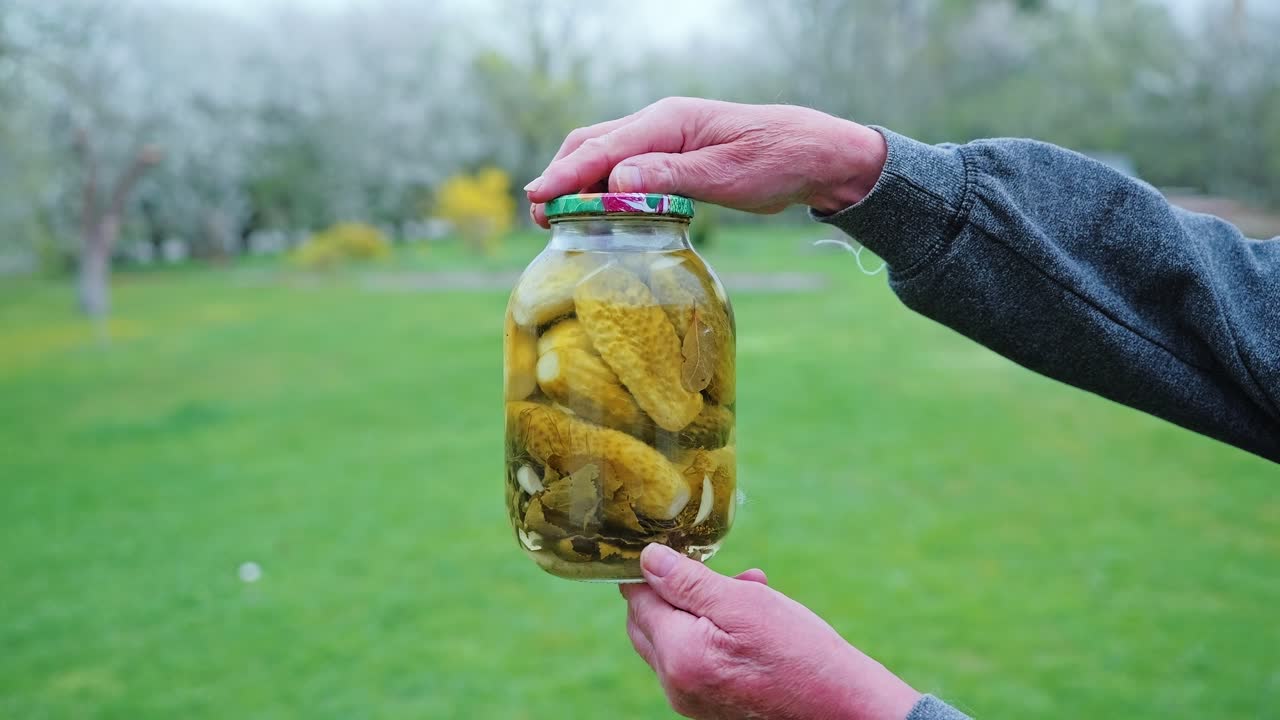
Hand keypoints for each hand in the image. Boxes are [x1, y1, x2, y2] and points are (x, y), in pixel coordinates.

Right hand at [525, 97, 887, 226]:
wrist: (813, 154)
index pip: (604, 148)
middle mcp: (660, 122)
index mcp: (669, 121)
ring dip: (576, 181)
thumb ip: (671, 177)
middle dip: (561, 176)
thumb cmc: (777, 160)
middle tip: (537, 215)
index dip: (566, 175)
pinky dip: (600, 186)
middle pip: (592, 144)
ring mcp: (664, 137)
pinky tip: (594, 210)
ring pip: (604, 153)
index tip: (537, 199)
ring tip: (555, 217)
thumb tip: (617, 183)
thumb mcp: (726, 174)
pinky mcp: (672, 155)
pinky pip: (624, 165)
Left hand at [621, 544, 920, 719]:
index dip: (658, 568)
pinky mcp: (709, 706)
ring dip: (702, 609)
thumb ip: (687, 582)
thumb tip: (646, 557)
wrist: (842, 708)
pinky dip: (712, 635)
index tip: (686, 549)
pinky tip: (751, 622)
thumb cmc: (799, 653)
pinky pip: (694, 660)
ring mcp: (690, 699)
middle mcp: (675, 684)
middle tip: (729, 575)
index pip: (637, 598)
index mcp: (678, 655)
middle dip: (680, 590)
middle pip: (648, 621)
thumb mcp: (743, 604)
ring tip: (751, 591)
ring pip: (674, 638)